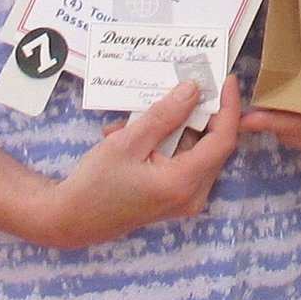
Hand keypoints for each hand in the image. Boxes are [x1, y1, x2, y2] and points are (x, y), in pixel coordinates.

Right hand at [36, 77, 240, 247]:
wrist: (72, 219)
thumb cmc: (95, 184)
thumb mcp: (127, 142)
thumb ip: (163, 116)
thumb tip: (192, 90)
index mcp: (182, 183)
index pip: (222, 140)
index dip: (228, 107)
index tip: (226, 80)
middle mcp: (191, 195)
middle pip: (214, 146)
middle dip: (206, 113)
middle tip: (194, 84)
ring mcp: (184, 199)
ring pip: (198, 151)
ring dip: (180, 127)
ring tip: (147, 111)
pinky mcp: (174, 197)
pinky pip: (183, 161)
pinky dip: (168, 142)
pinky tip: (136, 132)